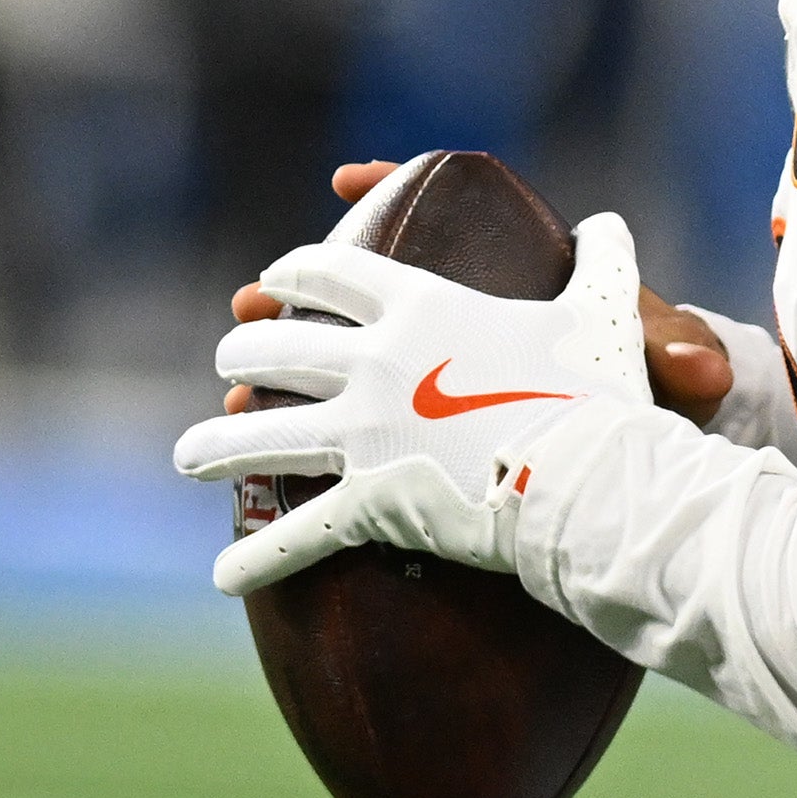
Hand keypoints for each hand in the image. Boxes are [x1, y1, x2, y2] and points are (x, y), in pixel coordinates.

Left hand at [177, 209, 647, 595]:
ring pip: (259, 434)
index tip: (272, 279)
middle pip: (275, 348)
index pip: (328, 272)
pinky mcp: (369, 503)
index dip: (294, 271)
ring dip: (215, 446)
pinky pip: (296, 533)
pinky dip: (255, 556)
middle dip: (243, 352)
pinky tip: (223, 574)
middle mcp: (372, 361)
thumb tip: (608, 223)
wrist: (593, 475)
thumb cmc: (600, 391)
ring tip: (188, 457)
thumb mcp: (605, 310)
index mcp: (418, 304)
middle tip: (231, 361)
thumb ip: (602, 261)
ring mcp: (362, 434)